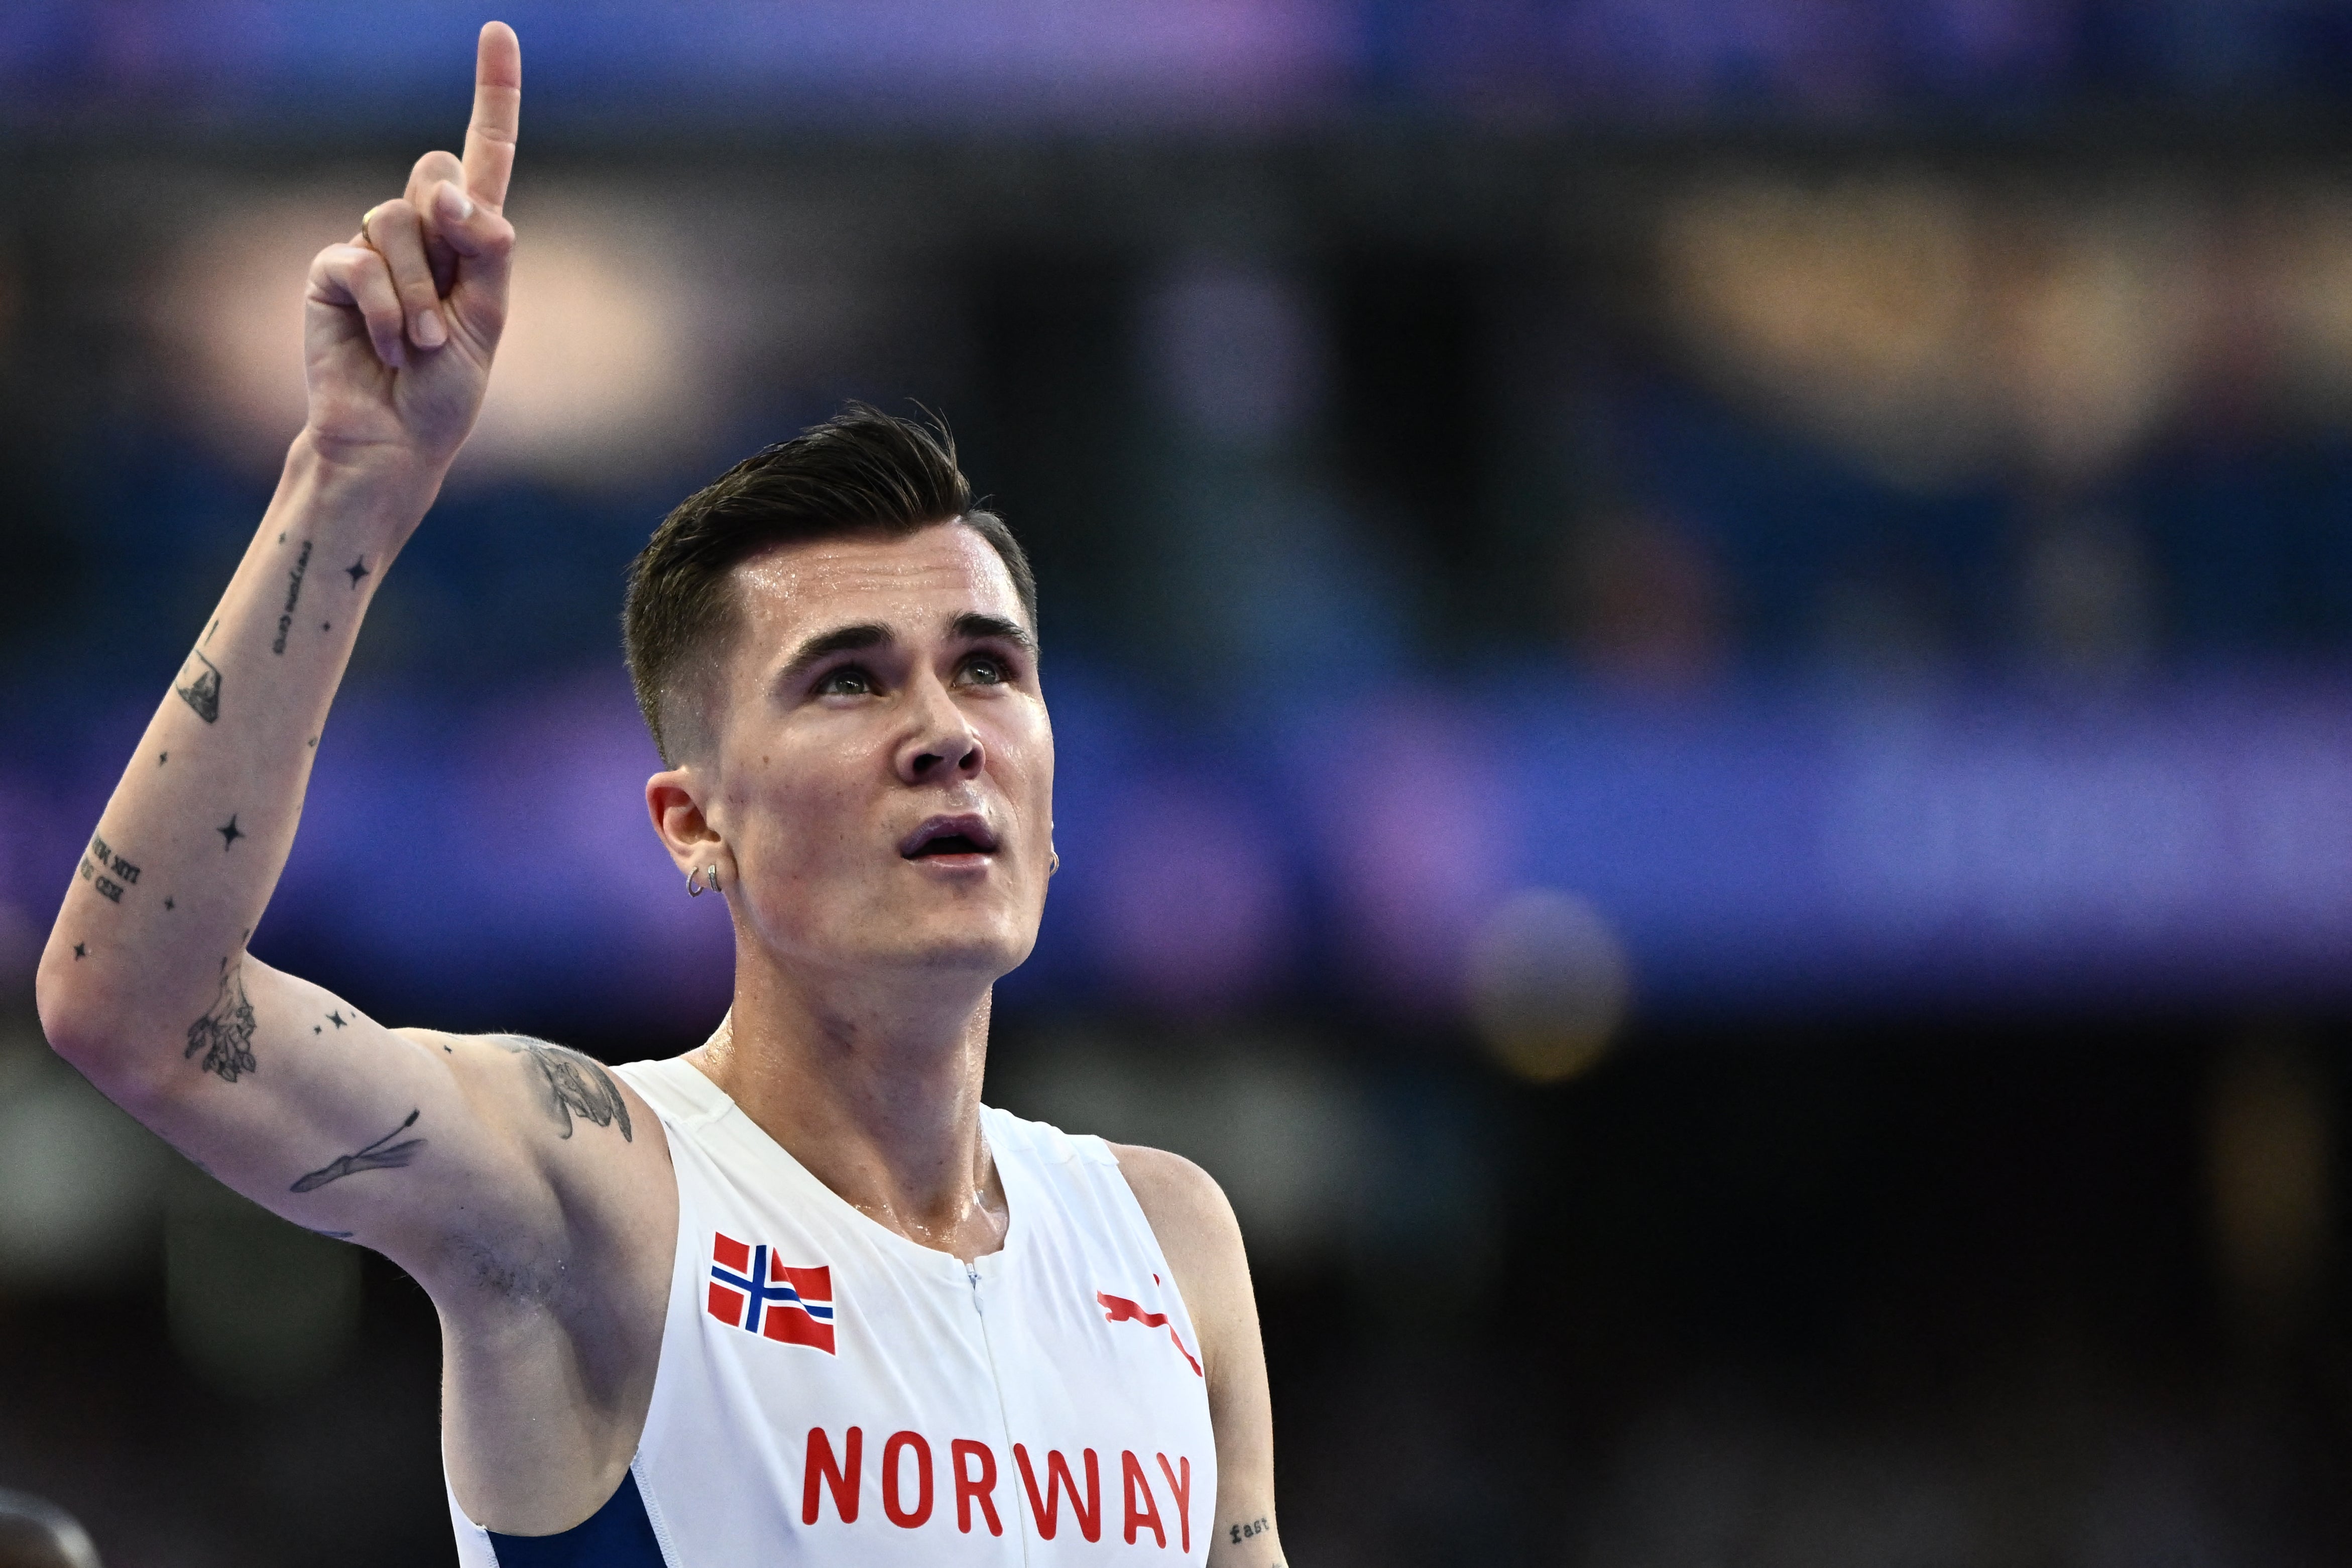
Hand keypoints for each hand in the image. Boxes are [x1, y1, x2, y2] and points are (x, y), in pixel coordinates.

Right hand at [300, 22, 519, 473]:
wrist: (396, 439)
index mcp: (472, 239)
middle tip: (453, 311)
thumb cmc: (447, 388)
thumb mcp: (490, 319)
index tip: (499, 30)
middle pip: (436, 177)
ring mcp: (371, 246)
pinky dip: (389, 313)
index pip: (487, 154)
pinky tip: (390, 349)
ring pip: (399, 223)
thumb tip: (451, 196)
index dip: (494, 93)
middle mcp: (421, 231)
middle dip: (452, 237)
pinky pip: (361, 262)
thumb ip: (487, 252)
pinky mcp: (330, 270)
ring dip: (422, 296)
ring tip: (423, 347)